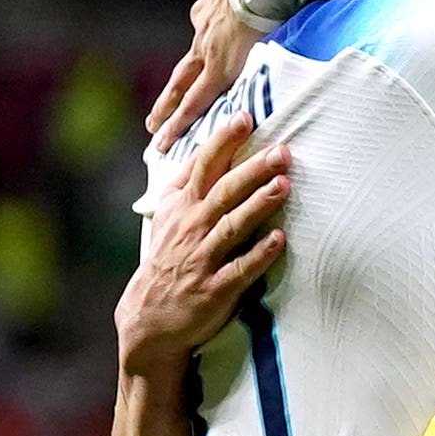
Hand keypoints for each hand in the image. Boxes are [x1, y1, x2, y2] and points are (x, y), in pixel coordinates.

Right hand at [115, 117, 289, 378]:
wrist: (149, 318)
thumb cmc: (168, 259)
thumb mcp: (168, 216)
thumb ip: (187, 182)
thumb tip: (206, 145)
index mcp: (180, 206)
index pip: (203, 165)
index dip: (223, 140)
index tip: (245, 117)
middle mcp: (190, 227)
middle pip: (224, 191)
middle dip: (254, 168)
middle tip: (282, 150)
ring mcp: (202, 258)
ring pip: (233, 225)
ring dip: (259, 204)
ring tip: (284, 185)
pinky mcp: (214, 289)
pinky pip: (240, 269)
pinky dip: (259, 254)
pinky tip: (280, 239)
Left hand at [138, 0, 279, 148]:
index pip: (210, 4)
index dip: (215, 16)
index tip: (218, 28)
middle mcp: (204, 13)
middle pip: (189, 52)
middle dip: (176, 82)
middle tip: (160, 106)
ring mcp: (208, 42)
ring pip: (184, 81)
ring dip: (169, 108)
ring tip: (156, 133)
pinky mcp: (219, 65)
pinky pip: (197, 99)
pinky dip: (182, 121)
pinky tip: (166, 141)